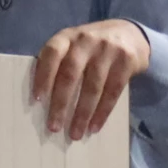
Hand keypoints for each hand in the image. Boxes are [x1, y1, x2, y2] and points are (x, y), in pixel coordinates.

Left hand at [29, 19, 150, 140]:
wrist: (130, 34)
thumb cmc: (92, 48)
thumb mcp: (74, 46)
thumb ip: (59, 63)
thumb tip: (43, 100)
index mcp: (67, 37)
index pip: (51, 54)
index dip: (43, 76)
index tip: (37, 100)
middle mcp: (86, 40)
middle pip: (70, 74)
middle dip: (61, 103)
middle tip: (54, 127)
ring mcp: (108, 50)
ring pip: (92, 86)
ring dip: (83, 114)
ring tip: (76, 134)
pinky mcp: (126, 61)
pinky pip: (113, 91)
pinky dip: (102, 112)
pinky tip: (94, 126)